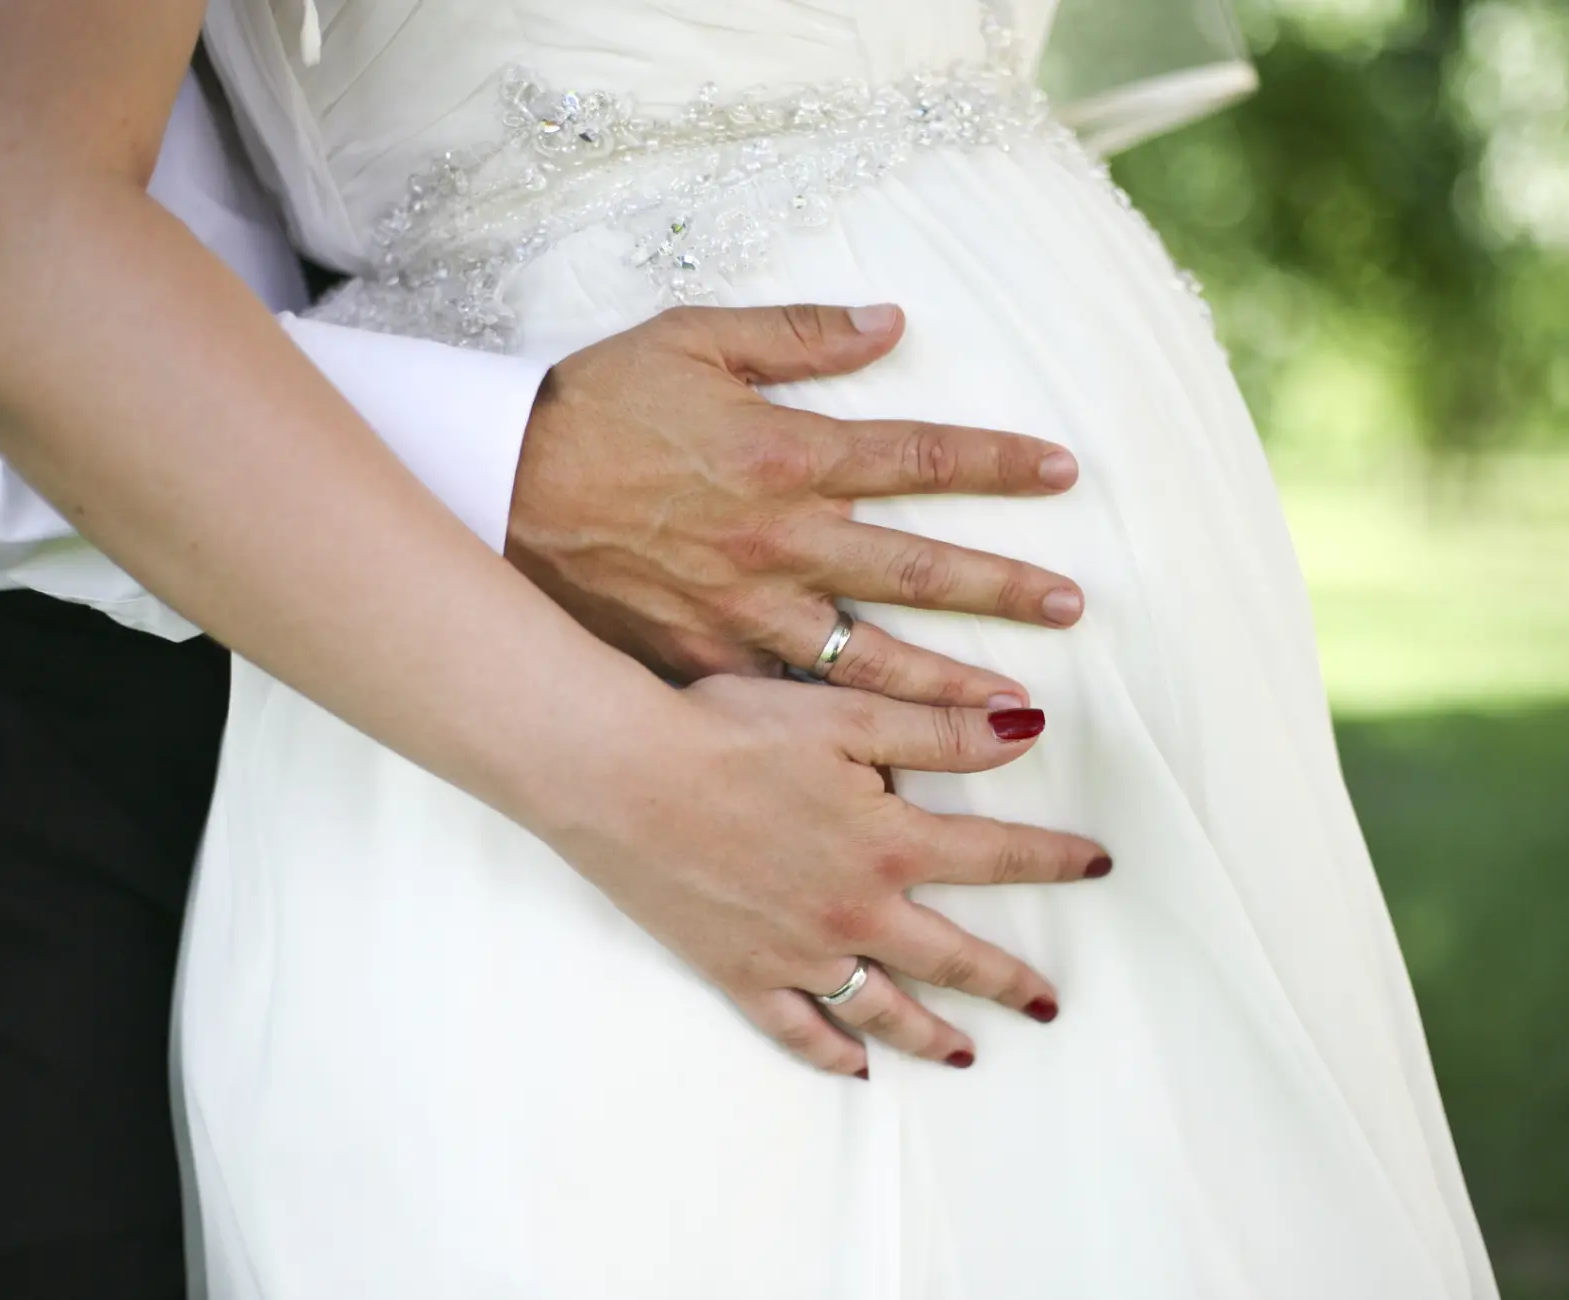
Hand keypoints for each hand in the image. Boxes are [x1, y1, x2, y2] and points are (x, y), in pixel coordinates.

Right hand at [505, 303, 1084, 706]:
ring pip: (870, 657)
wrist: (499, 489)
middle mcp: (781, 540)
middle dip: (1002, 589)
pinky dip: (846, 741)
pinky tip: (895, 769)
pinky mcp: (707, 663)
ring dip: (950, 683)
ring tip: (1018, 713)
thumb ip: (797, 333)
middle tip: (1069, 607)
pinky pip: (792, 708)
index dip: (996, 462)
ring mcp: (747, 612)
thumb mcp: (691, 338)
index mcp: (786, 454)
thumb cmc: (594, 407)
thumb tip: (888, 322)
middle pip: (917, 570)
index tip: (1061, 472)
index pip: (919, 455)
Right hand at [549, 675, 1111, 1075]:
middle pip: (952, 956)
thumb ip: (941, 731)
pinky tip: (856, 1068)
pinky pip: (796, 1029)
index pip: (997, 856)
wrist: (622, 776)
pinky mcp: (739, 972)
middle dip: (1009, 981)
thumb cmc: (728, 733)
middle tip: (1048, 1003)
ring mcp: (797, 952)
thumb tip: (1027, 727)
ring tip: (969, 1054)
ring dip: (933, 1034)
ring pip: (882, 1007)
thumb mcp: (847, 717)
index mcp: (888, 844)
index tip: (1098, 865)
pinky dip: (830, 1052)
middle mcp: (854, 912)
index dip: (1054, 859)